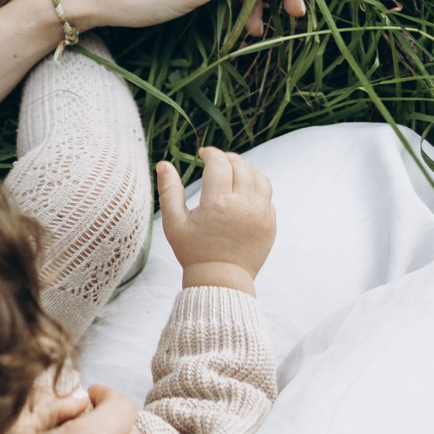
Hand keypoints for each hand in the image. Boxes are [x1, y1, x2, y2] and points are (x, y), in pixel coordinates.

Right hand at [158, 148, 275, 292]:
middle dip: (228, 158)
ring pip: (259, 178)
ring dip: (246, 169)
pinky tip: (244, 191)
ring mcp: (260, 214)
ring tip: (233, 171)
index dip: (210, 153)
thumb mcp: (174, 223)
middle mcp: (243, 205)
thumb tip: (163, 164)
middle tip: (217, 161)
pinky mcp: (270, 224)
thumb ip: (169, 191)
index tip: (203, 154)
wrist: (221, 280)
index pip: (219, 164)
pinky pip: (267, 196)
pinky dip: (257, 187)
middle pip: (241, 166)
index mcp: (218, 203)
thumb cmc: (193, 252)